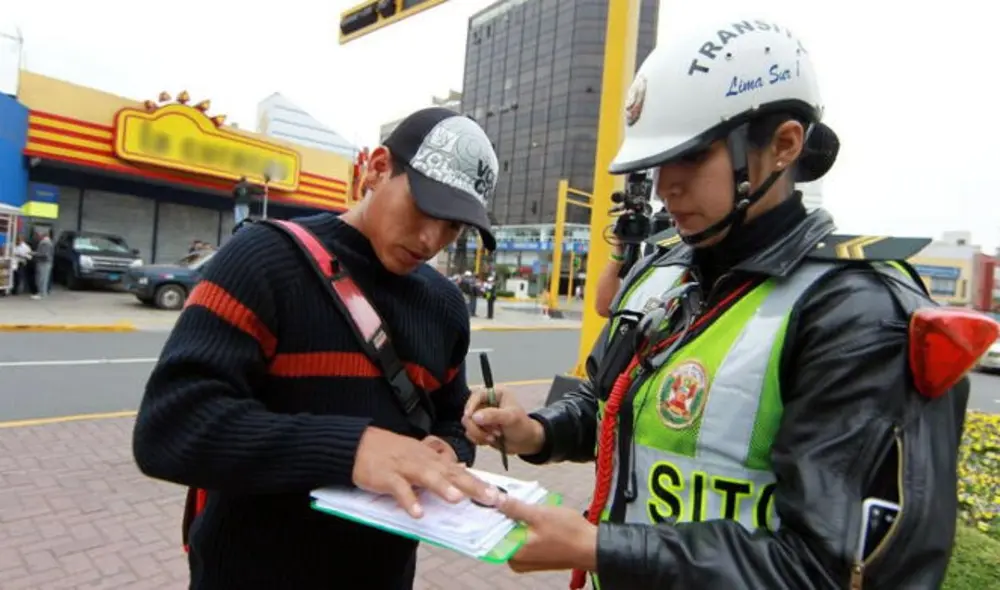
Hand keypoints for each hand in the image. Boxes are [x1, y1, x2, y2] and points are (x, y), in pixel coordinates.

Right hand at [352, 427, 497, 517]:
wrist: (358, 444)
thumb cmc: (390, 451)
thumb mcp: (418, 453)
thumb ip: (439, 462)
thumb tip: (461, 467)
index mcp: (431, 458)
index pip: (459, 471)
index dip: (479, 482)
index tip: (498, 495)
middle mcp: (422, 461)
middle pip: (450, 473)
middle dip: (472, 486)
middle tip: (492, 498)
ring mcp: (404, 468)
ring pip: (427, 477)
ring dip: (442, 487)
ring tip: (458, 499)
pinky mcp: (386, 476)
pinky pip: (398, 489)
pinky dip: (408, 500)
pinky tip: (417, 513)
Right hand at [462, 386, 545, 454]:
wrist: (525, 443)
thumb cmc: (522, 426)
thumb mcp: (510, 418)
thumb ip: (493, 415)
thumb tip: (474, 416)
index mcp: (495, 394)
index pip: (477, 395)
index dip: (471, 405)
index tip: (469, 416)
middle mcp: (486, 403)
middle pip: (469, 412)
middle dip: (479, 426)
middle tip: (494, 433)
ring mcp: (482, 416)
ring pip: (468, 424)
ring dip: (479, 434)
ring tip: (494, 437)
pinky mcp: (480, 428)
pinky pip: (470, 433)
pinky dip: (478, 439)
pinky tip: (491, 440)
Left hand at [497, 494, 597, 572]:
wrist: (592, 547)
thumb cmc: (569, 533)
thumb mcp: (539, 514)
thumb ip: (513, 507)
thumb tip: (493, 498)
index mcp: (513, 553)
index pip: (490, 532)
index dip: (491, 512)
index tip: (491, 497)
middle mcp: (516, 560)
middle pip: (502, 532)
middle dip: (505, 513)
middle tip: (510, 495)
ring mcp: (526, 560)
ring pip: (514, 533)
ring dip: (517, 518)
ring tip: (524, 502)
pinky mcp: (535, 556)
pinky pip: (524, 537)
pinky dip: (526, 525)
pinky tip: (534, 512)